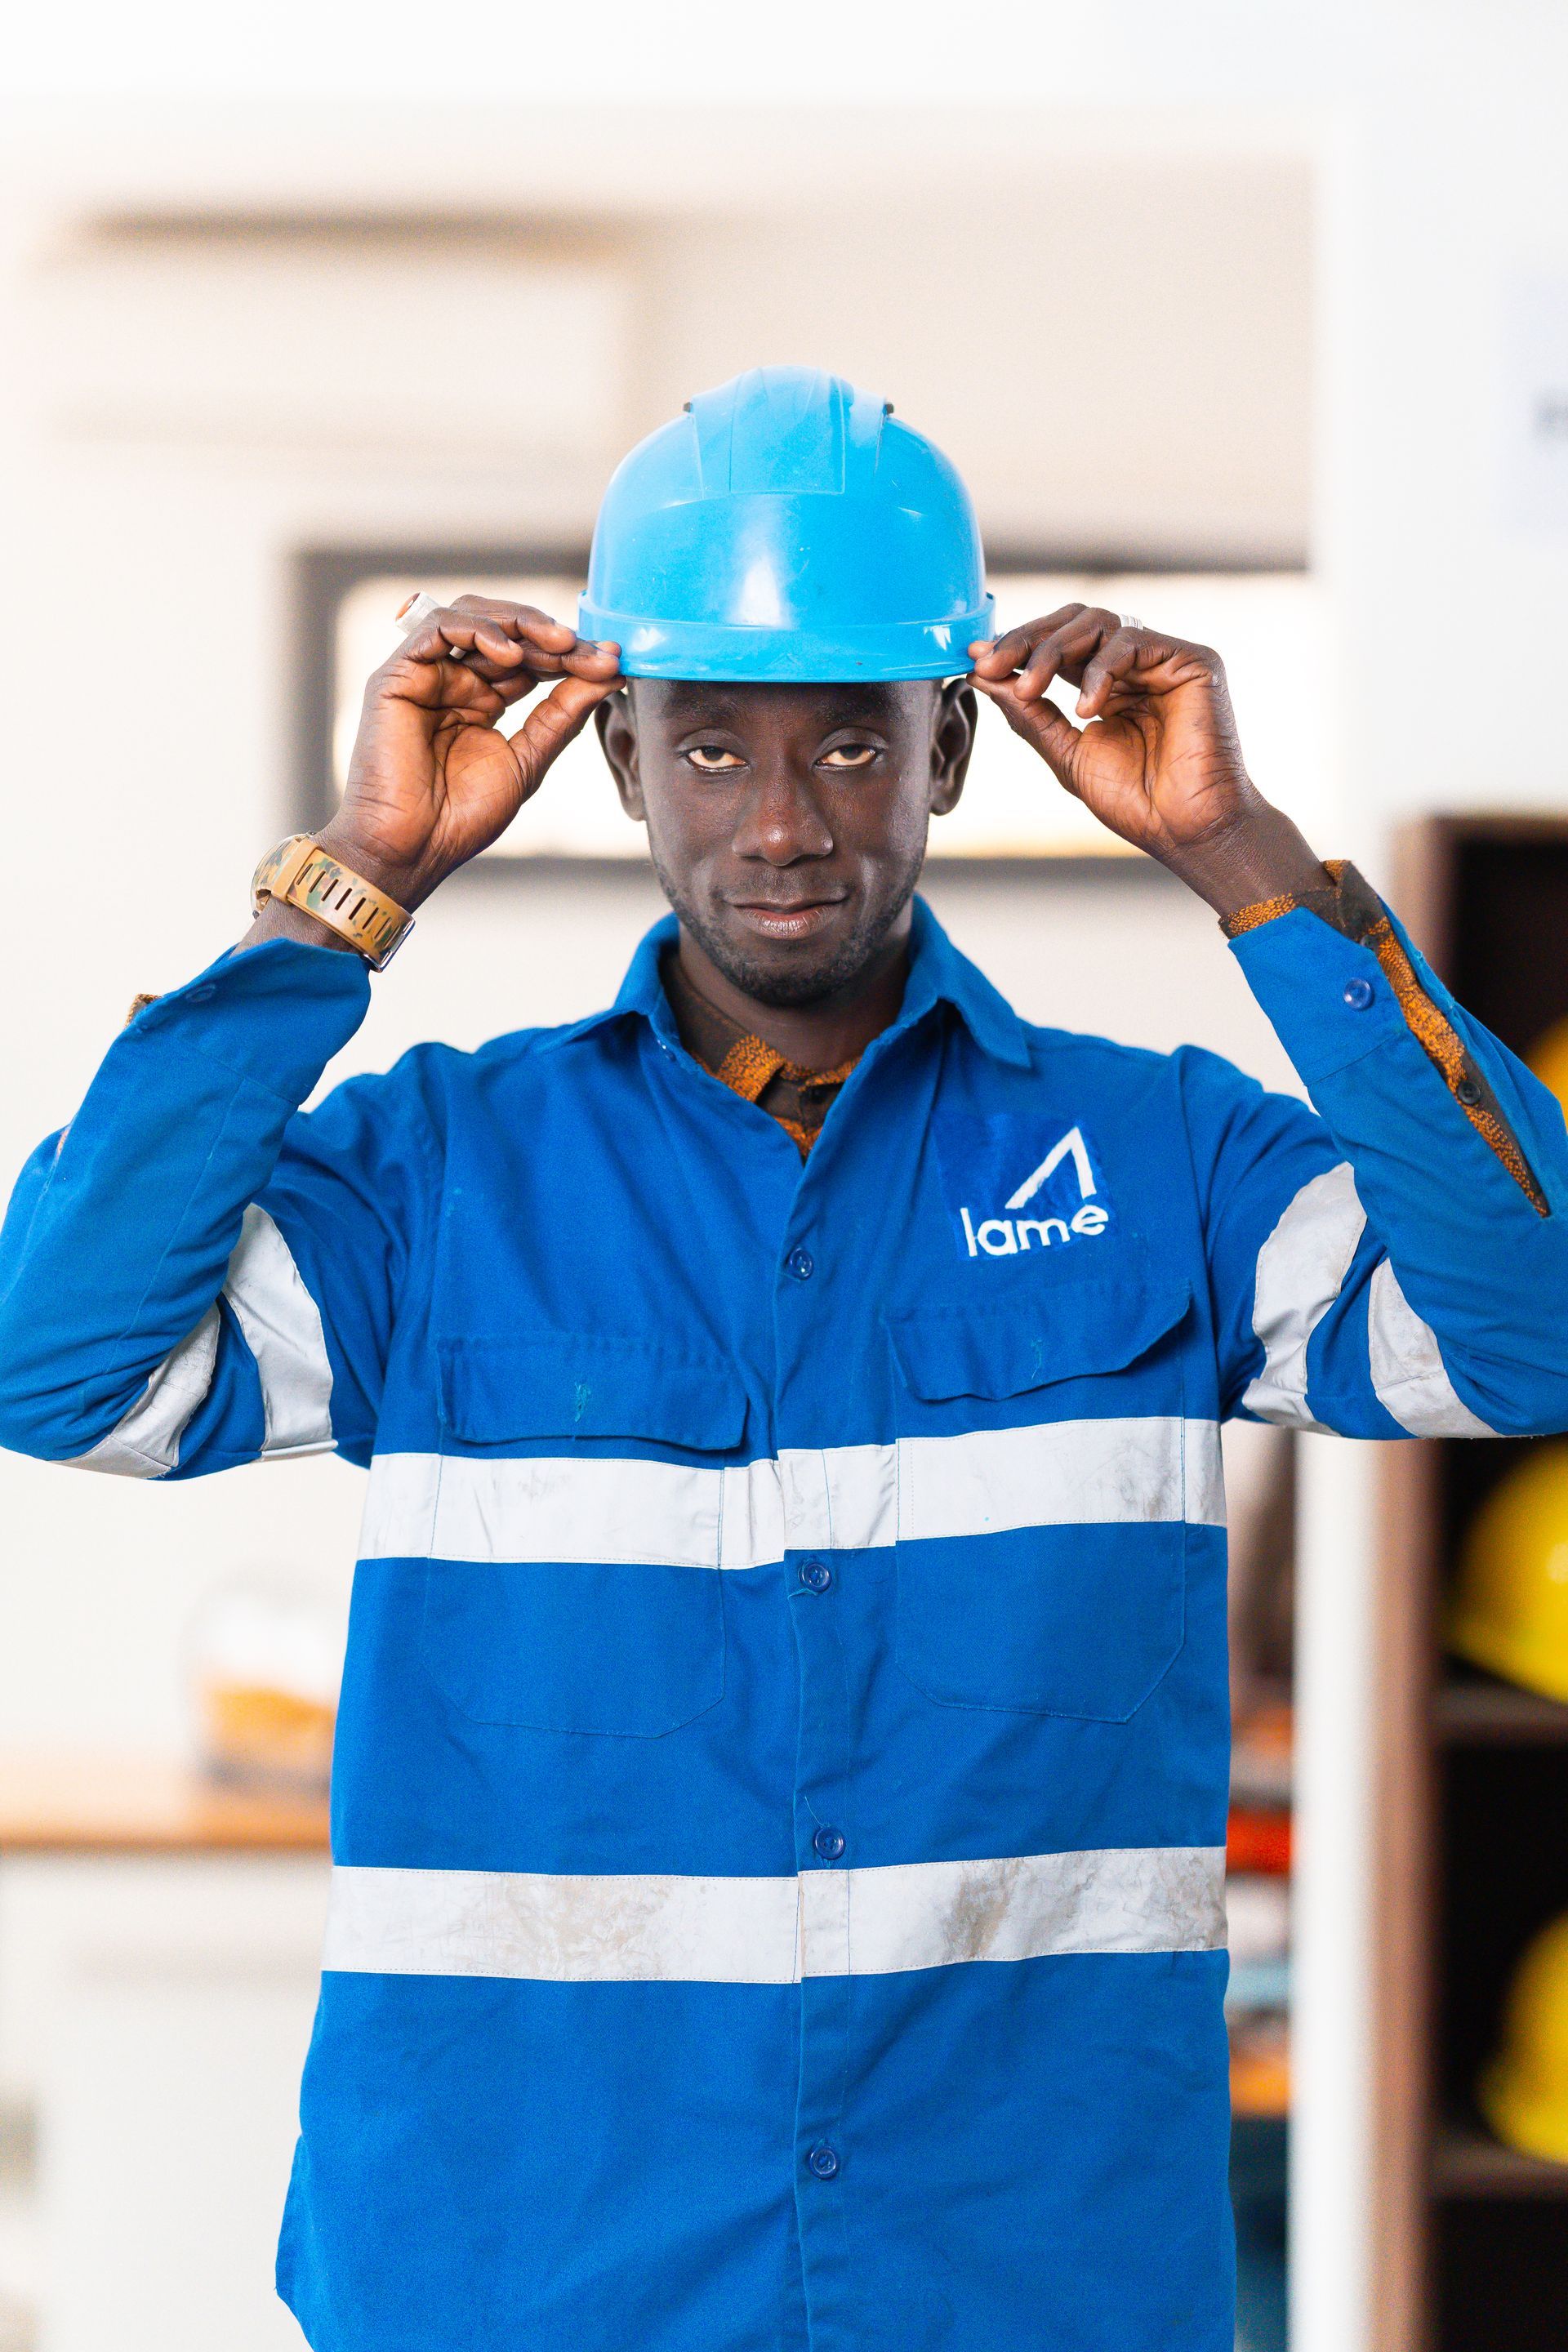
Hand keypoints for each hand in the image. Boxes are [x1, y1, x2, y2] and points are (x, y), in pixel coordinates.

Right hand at [322, 597, 622, 905]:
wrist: (413, 848)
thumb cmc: (462, 817)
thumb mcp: (527, 760)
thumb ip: (562, 715)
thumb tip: (609, 674)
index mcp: (482, 700)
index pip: (530, 659)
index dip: (571, 655)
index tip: (612, 661)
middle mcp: (454, 681)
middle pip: (506, 632)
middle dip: (554, 638)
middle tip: (594, 651)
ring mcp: (426, 674)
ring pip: (473, 616)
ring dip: (521, 623)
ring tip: (559, 643)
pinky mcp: (398, 674)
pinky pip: (436, 628)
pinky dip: (477, 630)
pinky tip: (511, 654)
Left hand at [968, 605, 1323, 916]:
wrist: (1185, 830)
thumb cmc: (1136, 801)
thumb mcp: (1066, 753)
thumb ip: (1029, 712)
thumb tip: (982, 673)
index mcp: (1107, 684)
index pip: (1057, 644)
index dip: (1017, 646)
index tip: (977, 659)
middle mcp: (1136, 665)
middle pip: (1075, 622)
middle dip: (1027, 639)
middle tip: (994, 665)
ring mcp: (1164, 659)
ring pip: (1098, 622)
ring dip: (1052, 650)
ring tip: (1031, 690)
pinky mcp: (1193, 660)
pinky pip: (1132, 641)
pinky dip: (1099, 670)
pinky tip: (1087, 709)